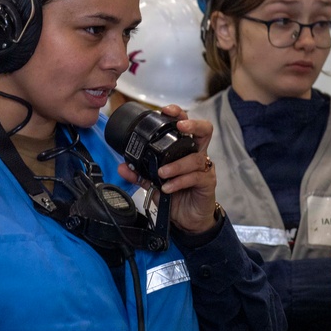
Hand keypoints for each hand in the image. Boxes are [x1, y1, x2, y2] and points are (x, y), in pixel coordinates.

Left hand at [117, 104, 217, 234]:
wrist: (187, 219)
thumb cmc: (175, 195)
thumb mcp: (153, 183)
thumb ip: (139, 173)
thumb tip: (122, 166)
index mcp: (184, 150)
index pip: (186, 125)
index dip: (178, 114)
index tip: (165, 111)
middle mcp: (197, 155)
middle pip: (205, 131)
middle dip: (193, 124)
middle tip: (180, 126)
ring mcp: (204, 169)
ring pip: (195, 158)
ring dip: (177, 164)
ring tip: (161, 173)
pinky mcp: (207, 183)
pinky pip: (196, 177)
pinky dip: (179, 181)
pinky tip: (168, 187)